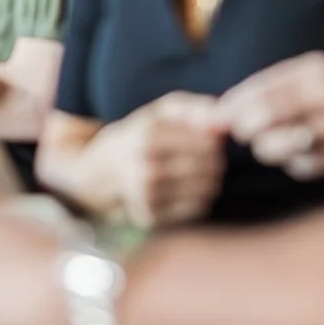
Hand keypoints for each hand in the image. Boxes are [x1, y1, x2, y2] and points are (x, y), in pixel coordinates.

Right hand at [63, 93, 226, 225]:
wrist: (102, 168)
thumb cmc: (143, 134)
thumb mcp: (163, 111)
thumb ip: (196, 108)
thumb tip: (222, 123)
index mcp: (149, 136)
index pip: (208, 144)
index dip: (215, 142)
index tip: (207, 140)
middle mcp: (146, 167)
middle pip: (211, 168)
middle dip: (215, 161)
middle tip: (206, 157)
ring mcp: (147, 195)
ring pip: (207, 189)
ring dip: (210, 179)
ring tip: (197, 171)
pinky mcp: (150, 216)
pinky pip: (197, 208)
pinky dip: (199, 198)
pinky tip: (186, 188)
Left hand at [218, 54, 323, 179]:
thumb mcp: (317, 70)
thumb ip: (274, 85)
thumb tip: (224, 109)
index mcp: (317, 69)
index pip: (261, 90)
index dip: (233, 107)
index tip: (216, 118)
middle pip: (268, 117)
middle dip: (245, 129)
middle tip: (244, 133)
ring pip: (283, 146)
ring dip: (267, 149)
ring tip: (272, 143)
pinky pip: (306, 166)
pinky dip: (293, 163)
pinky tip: (299, 153)